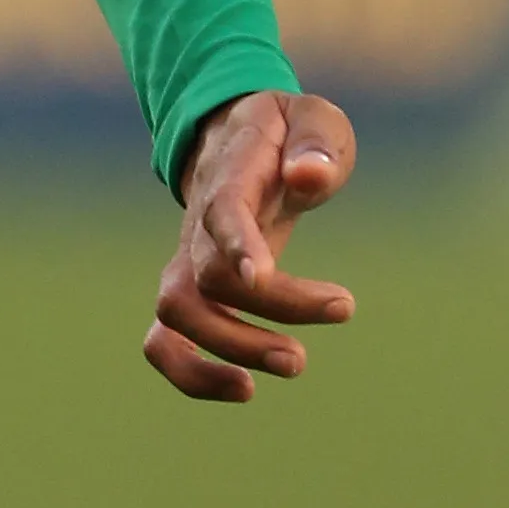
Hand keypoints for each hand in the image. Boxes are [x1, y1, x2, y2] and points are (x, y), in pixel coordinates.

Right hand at [145, 90, 358, 402]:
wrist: (236, 139)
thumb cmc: (287, 134)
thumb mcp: (314, 118)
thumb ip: (316, 143)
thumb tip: (309, 176)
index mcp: (230, 174)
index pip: (222, 210)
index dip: (235, 243)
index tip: (260, 276)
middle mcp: (197, 223)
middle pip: (208, 276)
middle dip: (268, 308)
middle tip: (343, 307)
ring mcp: (186, 260)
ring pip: (176, 316)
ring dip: (230, 348)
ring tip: (295, 363)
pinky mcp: (190, 292)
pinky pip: (165, 343)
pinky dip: (193, 375)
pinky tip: (244, 388)